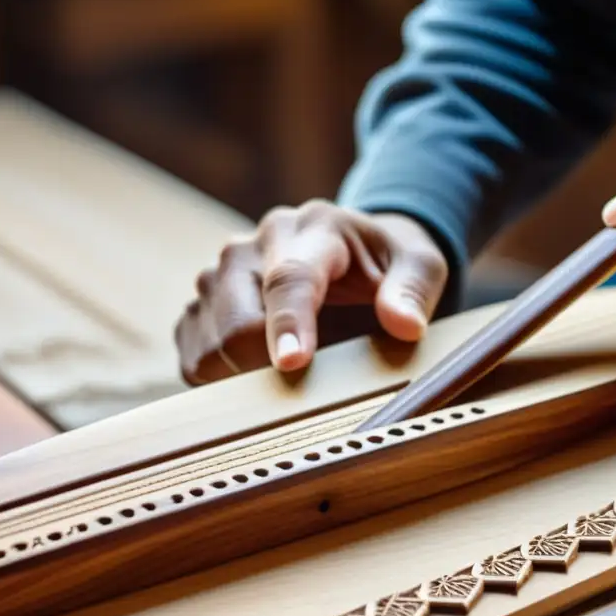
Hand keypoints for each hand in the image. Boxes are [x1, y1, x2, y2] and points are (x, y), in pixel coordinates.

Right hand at [175, 201, 447, 383]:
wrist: (349, 252)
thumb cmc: (387, 263)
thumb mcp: (422, 264)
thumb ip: (414, 290)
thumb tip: (404, 325)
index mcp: (311, 229)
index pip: (290, 278)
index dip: (289, 323)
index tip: (295, 364)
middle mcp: (251, 247)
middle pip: (238, 323)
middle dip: (270, 366)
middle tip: (311, 386)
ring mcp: (217, 276)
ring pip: (209, 348)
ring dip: (247, 377)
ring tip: (289, 373)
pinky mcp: (200, 308)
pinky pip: (193, 361)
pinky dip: (222, 381)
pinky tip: (259, 373)